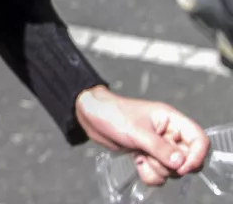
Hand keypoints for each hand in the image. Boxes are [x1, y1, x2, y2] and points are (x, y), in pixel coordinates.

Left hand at [75, 86, 208, 185]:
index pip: (199, 139)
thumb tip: (181, 163)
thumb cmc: (113, 114)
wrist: (90, 116)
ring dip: (158, 170)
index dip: (197, 155)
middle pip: (187, 159)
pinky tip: (137, 163)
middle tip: (151, 157)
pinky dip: (149, 174)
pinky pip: (159, 174)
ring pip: (172, 170)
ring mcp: (159, 146)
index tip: (183, 167)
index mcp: (172, 120)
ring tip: (140, 157)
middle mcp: (169, 134)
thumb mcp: (137, 131)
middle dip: (171, 165)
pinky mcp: (148, 156)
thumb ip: (160, 148)